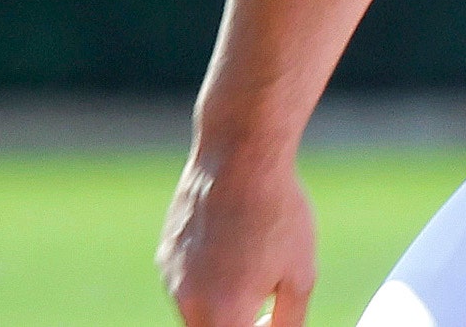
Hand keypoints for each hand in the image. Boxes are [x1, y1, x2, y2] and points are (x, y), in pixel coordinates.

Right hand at [158, 149, 318, 326]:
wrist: (240, 156)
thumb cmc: (278, 214)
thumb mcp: (300, 274)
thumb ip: (288, 322)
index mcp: (223, 313)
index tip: (272, 317)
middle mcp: (188, 301)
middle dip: (237, 324)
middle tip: (266, 303)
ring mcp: (171, 277)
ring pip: (196, 311)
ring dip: (222, 303)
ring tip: (253, 260)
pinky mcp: (164, 254)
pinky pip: (185, 283)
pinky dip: (208, 279)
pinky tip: (234, 244)